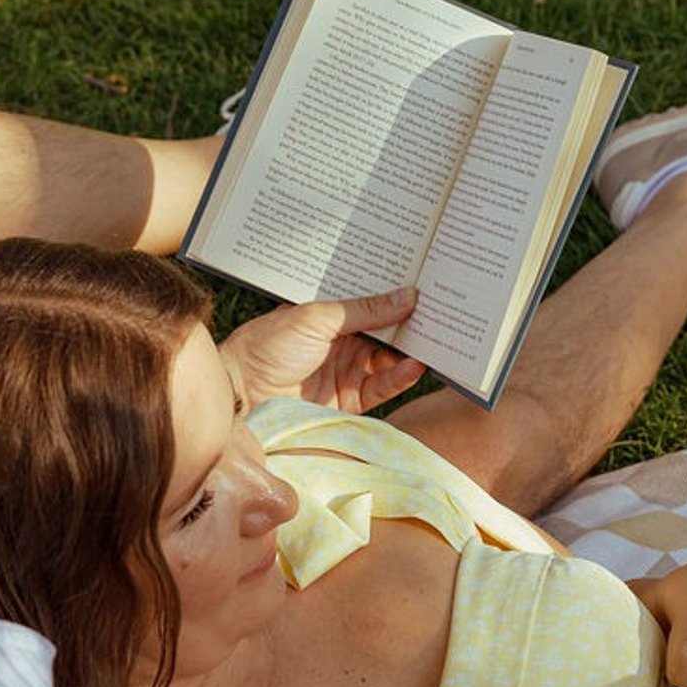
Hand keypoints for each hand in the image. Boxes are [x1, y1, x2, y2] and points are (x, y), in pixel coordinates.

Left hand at [223, 289, 426, 413]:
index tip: (429, 287)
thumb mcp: (318, 317)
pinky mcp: (350, 400)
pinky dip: (401, 377)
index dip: (399, 298)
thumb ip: (365, 310)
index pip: (374, 305)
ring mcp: (348, 370)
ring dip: (413, 351)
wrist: (241, 394)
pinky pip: (383, 387)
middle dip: (413, 325)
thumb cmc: (268, 346)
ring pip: (390, 360)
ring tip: (439, 340)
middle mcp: (343, 341)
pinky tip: (416, 365)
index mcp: (332, 316)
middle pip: (388, 333)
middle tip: (445, 313)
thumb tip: (408, 296)